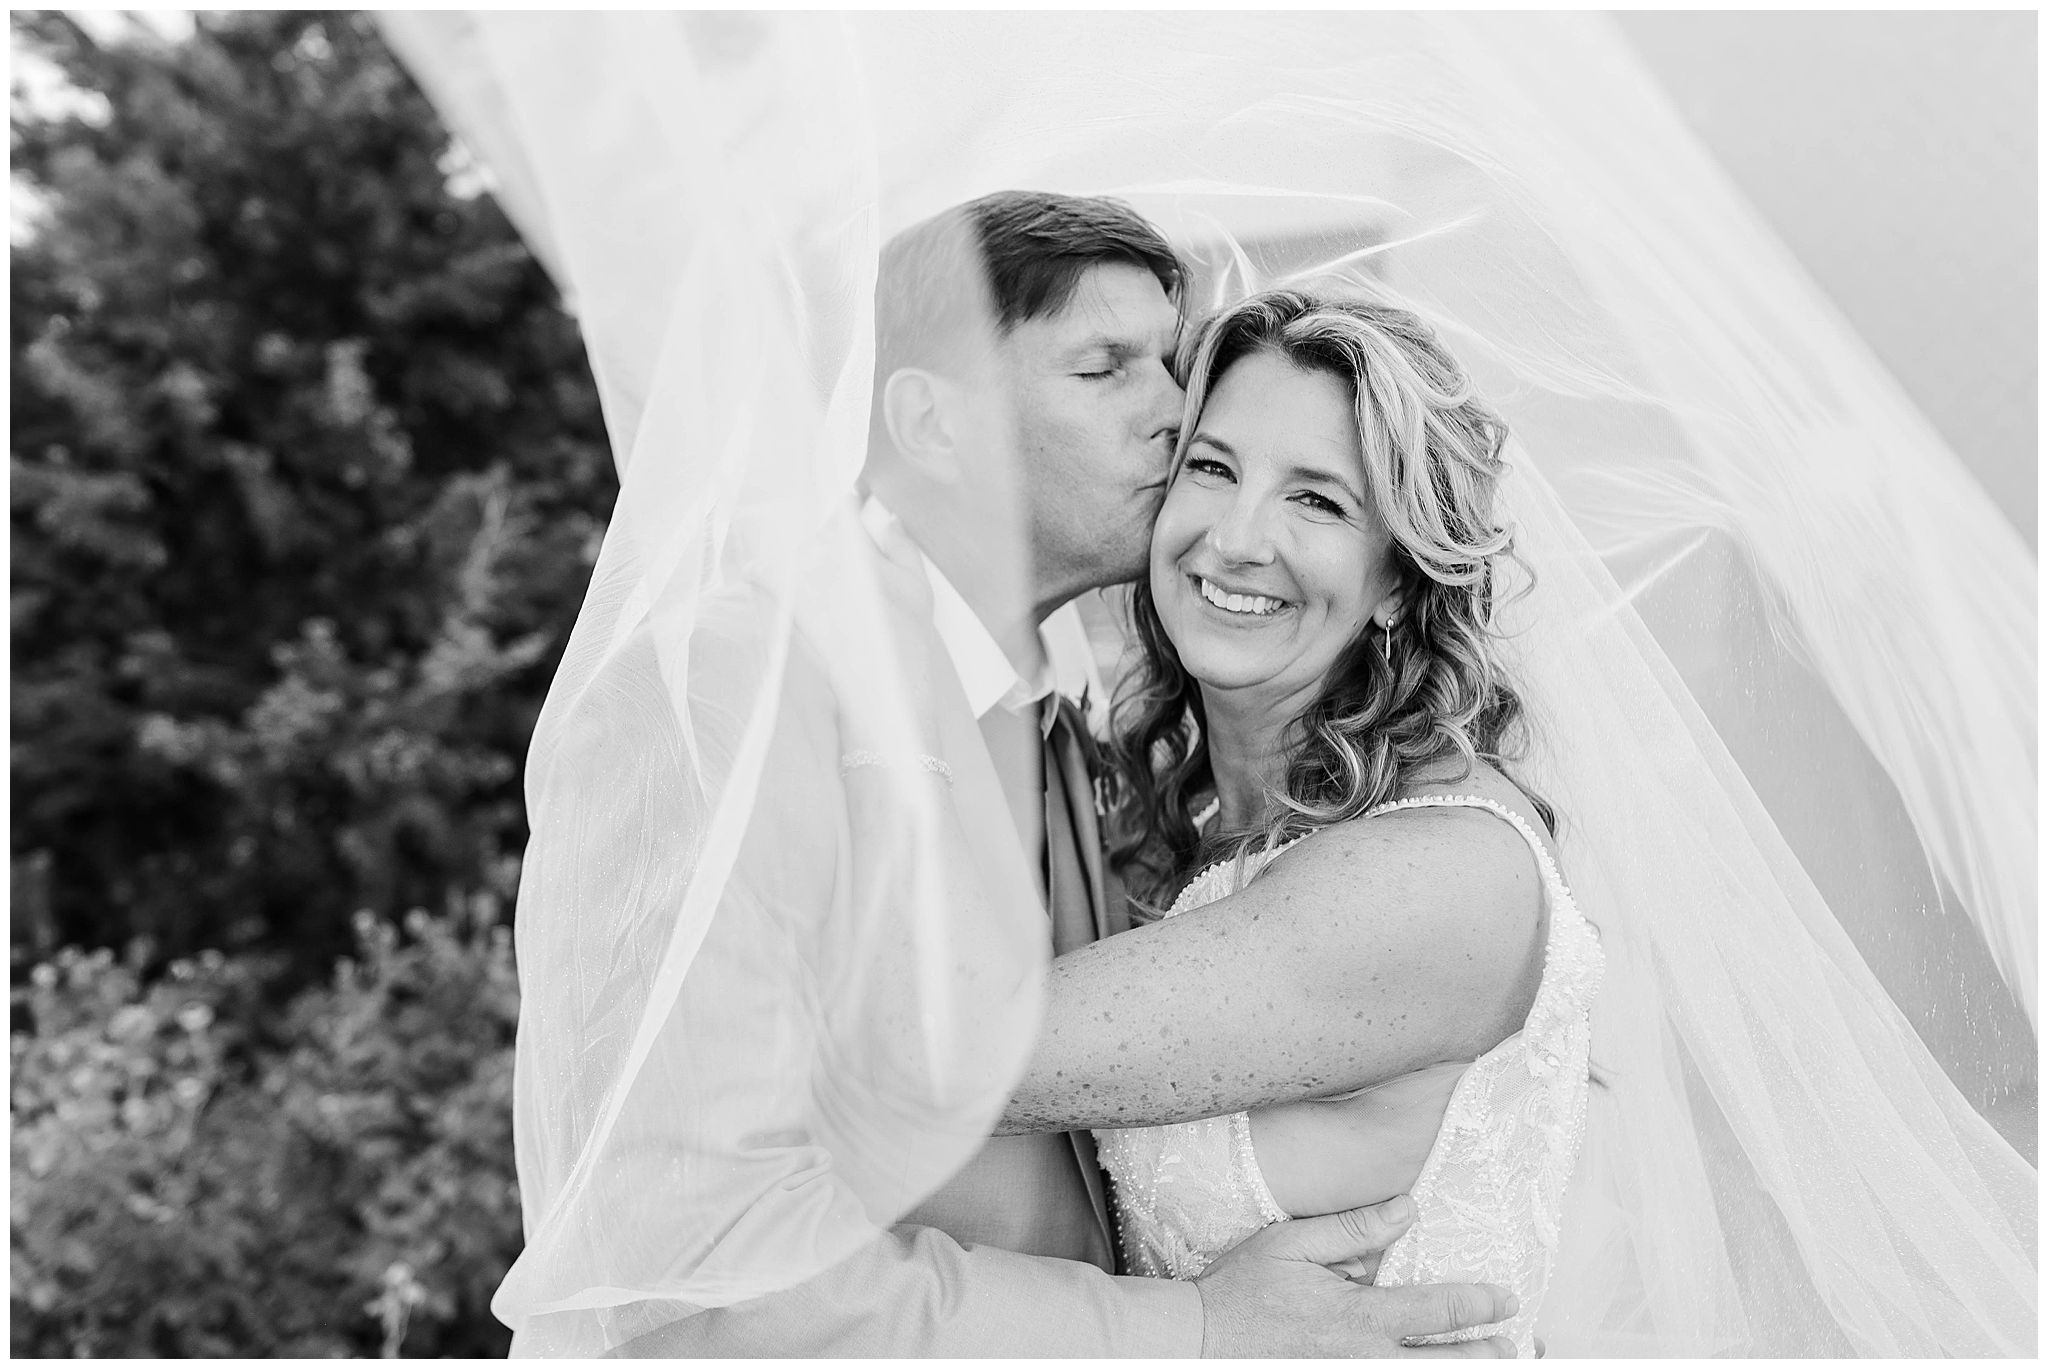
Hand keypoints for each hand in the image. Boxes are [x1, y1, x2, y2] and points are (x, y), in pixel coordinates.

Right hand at [1195, 1196, 1516, 1357]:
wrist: (1200, 1343)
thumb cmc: (1243, 1291)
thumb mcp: (1292, 1244)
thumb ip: (1354, 1229)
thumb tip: (1407, 1210)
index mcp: (1360, 1318)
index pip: (1439, 1313)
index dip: (1481, 1307)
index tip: (1507, 1300)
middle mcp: (1367, 1359)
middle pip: (1448, 1366)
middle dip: (1487, 1357)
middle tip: (1513, 1347)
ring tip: (1489, 1365)